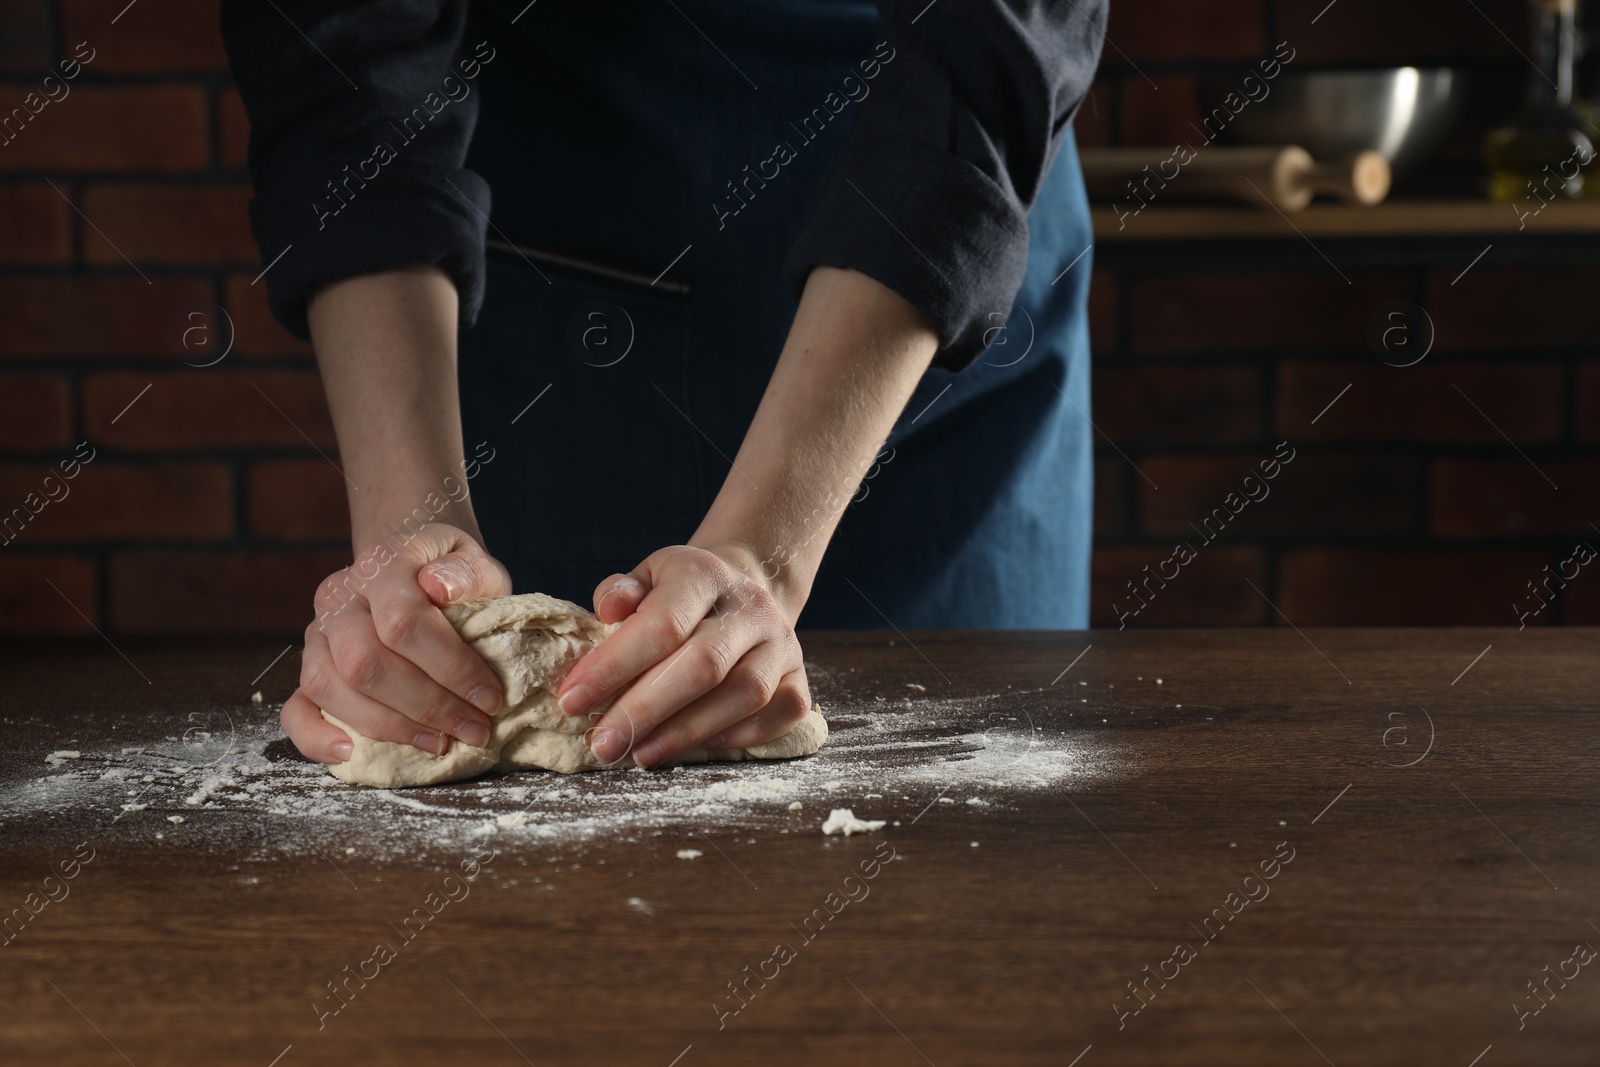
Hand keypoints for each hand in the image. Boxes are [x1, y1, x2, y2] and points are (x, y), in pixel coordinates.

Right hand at [281, 523, 512, 762]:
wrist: (418, 566)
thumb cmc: (452, 575)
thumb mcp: (475, 562)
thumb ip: (468, 572)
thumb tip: (440, 588)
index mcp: (382, 565)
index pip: (403, 621)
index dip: (450, 667)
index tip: (489, 697)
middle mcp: (339, 596)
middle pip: (365, 662)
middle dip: (426, 705)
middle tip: (473, 728)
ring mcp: (317, 632)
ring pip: (331, 688)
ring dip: (389, 726)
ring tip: (440, 743)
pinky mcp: (310, 667)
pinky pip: (295, 708)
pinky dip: (316, 737)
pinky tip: (352, 753)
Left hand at [556, 542, 811, 768]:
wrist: (741, 590)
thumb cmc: (677, 595)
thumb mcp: (644, 579)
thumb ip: (620, 593)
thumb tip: (607, 610)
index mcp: (704, 574)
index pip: (661, 623)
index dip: (614, 666)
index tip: (572, 701)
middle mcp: (751, 607)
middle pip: (703, 665)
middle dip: (645, 711)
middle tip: (602, 744)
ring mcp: (782, 644)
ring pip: (744, 694)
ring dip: (685, 732)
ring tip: (638, 754)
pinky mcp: (800, 677)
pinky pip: (781, 714)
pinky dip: (738, 736)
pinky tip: (694, 748)